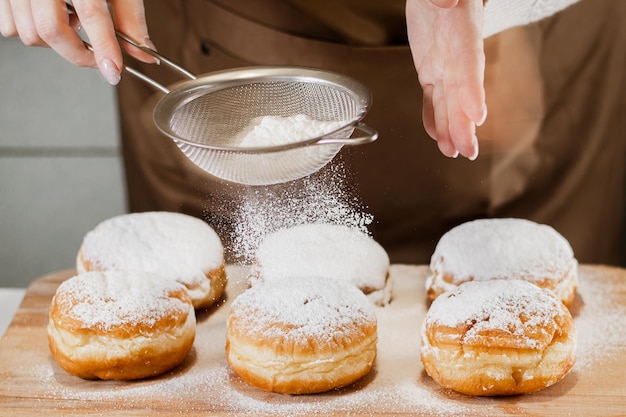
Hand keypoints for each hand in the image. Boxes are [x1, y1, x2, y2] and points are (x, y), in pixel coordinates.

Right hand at [0, 0, 154, 84]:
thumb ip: (130, 17)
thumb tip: (144, 51)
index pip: (91, 14)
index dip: (104, 47)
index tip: (114, 71)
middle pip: (52, 31)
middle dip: (79, 54)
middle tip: (99, 58)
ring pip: (30, 34)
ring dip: (57, 43)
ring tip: (73, 25)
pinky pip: (11, 27)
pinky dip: (35, 33)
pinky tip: (52, 18)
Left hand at [406, 0, 486, 159]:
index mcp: (463, 32)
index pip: (469, 65)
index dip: (473, 91)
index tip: (476, 114)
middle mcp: (457, 54)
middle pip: (461, 93)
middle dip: (464, 123)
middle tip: (467, 150)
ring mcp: (444, 64)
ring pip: (448, 102)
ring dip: (450, 129)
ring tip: (453, 153)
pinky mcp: (430, 69)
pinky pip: (432, 98)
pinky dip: (433, 118)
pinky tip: (436, 136)